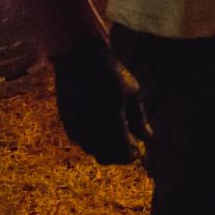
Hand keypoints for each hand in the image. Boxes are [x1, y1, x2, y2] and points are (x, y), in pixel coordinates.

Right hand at [52, 39, 150, 164]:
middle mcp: (90, 129)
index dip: (132, 155)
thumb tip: (148, 139)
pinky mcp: (66, 121)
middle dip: (118, 155)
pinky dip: (92, 140)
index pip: (122, 153)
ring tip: (114, 132)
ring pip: (91, 150)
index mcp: (110, 123)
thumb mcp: (132, 93)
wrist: (79, 57)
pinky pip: (80, 140)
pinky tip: (100, 125)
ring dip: (104, 148)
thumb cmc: (111, 73)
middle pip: (105, 157)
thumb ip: (140, 119)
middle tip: (128, 144)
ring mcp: (75, 127)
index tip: (139, 149)